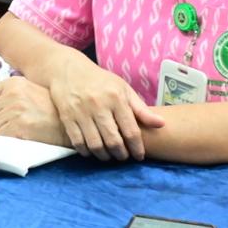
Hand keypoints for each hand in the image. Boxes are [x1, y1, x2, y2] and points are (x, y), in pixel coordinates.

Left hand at [0, 77, 69, 145]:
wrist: (68, 123)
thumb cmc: (48, 109)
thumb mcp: (27, 90)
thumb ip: (4, 93)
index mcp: (12, 83)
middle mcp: (13, 94)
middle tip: (10, 124)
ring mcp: (16, 111)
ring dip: (1, 132)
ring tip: (18, 129)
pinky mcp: (20, 127)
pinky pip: (0, 137)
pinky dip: (7, 140)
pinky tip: (21, 135)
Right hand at [45, 55, 164, 160]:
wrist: (68, 69)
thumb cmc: (100, 81)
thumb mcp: (123, 89)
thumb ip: (141, 109)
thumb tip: (161, 124)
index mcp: (116, 97)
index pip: (131, 131)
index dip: (137, 148)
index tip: (139, 156)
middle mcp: (99, 105)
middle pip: (113, 141)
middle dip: (121, 155)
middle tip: (123, 157)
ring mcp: (81, 112)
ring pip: (95, 145)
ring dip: (104, 156)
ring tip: (109, 156)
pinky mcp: (67, 117)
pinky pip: (78, 143)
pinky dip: (86, 152)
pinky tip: (92, 151)